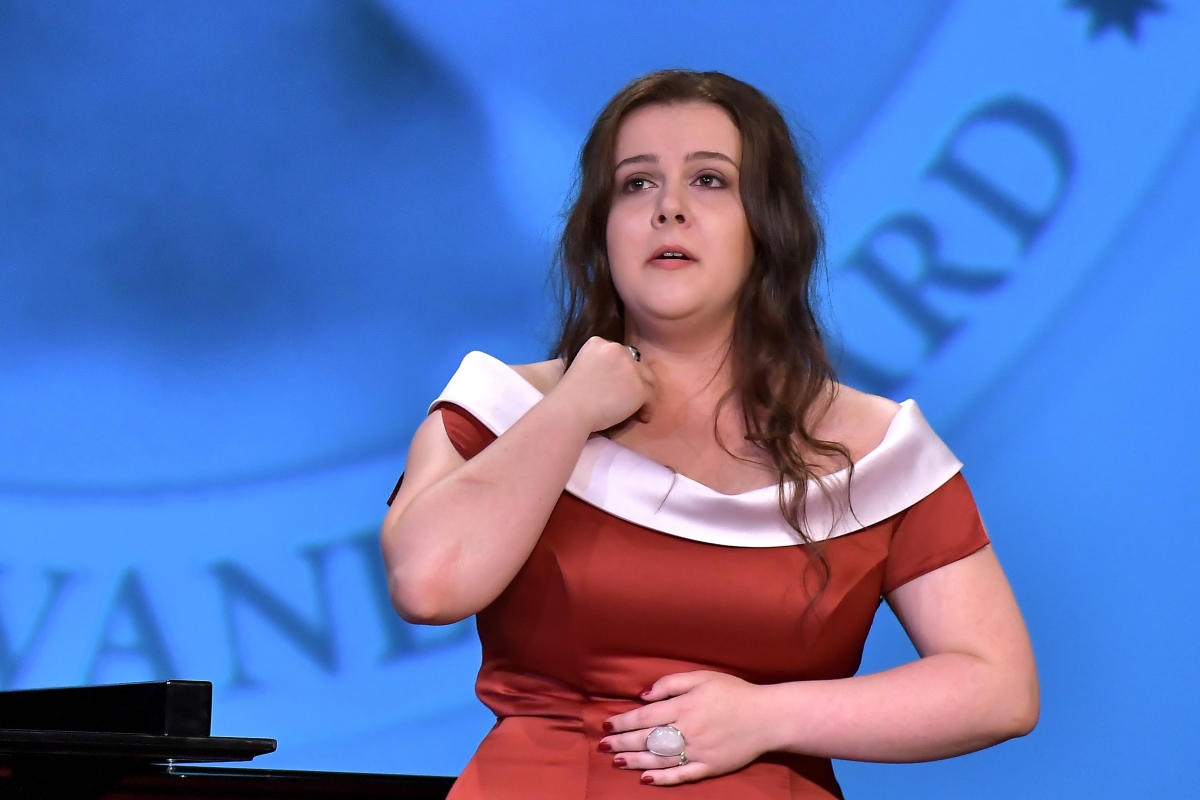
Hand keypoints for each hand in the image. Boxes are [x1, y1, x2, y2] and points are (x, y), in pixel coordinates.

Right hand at [549, 337, 655, 432]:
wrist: (569, 410)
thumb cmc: (568, 396)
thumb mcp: (580, 367)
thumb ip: (600, 364)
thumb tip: (617, 376)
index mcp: (598, 342)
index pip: (620, 353)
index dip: (622, 370)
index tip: (619, 386)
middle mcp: (616, 349)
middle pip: (636, 364)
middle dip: (636, 380)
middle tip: (631, 398)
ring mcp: (630, 367)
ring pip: (648, 379)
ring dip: (645, 394)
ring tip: (640, 409)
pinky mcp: (639, 386)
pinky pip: (651, 396)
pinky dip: (648, 408)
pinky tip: (641, 417)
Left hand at [599, 671, 774, 785]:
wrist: (768, 717)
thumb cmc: (734, 692)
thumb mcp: (702, 677)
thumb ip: (671, 683)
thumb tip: (643, 695)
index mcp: (684, 706)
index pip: (644, 716)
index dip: (623, 721)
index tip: (606, 724)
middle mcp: (687, 730)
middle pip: (647, 738)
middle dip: (622, 742)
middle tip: (603, 746)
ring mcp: (697, 751)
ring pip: (659, 758)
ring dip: (635, 760)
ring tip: (616, 761)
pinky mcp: (708, 767)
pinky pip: (681, 776)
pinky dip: (662, 779)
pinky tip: (645, 779)